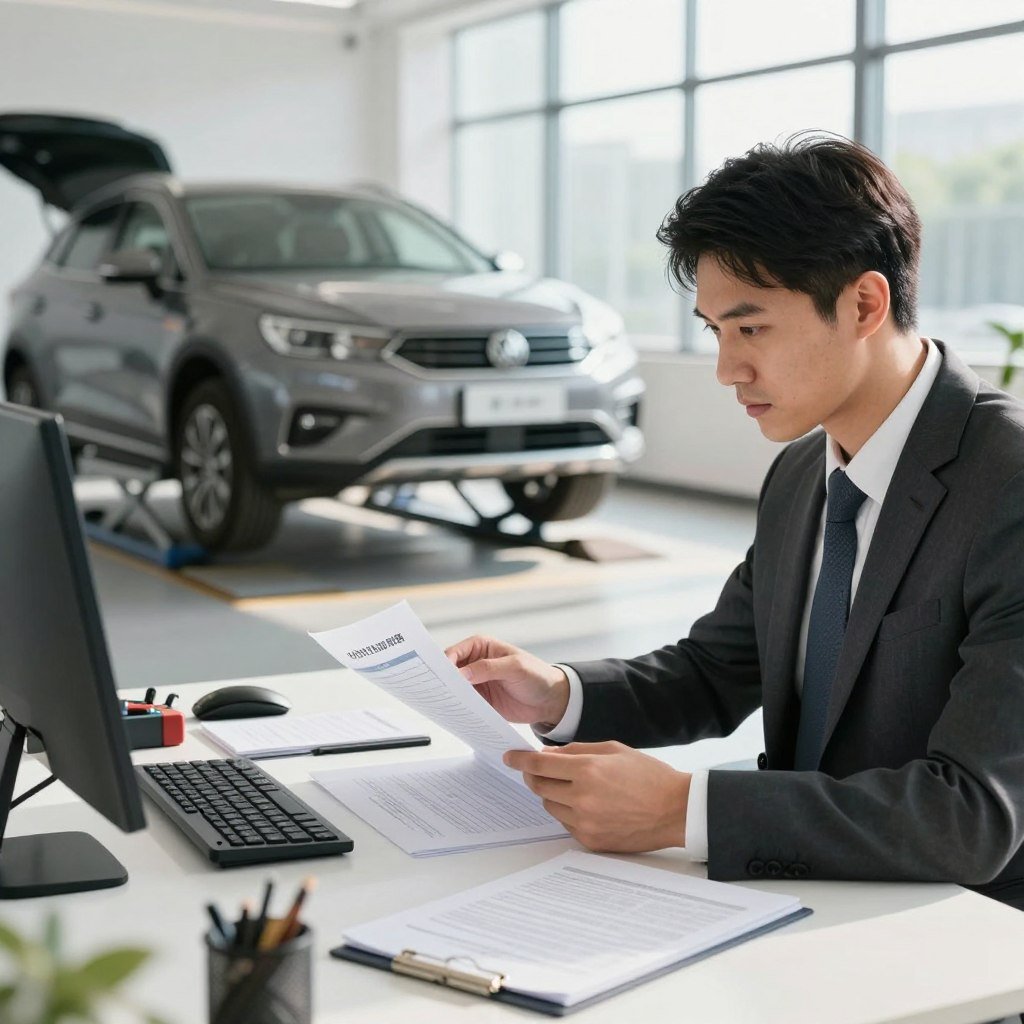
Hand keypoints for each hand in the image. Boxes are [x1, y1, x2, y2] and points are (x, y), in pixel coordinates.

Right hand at [446, 635, 569, 726]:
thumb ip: (489, 668)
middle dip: (443, 679)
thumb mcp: (515, 667)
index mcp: (482, 646)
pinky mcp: (480, 700)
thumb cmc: (537, 675)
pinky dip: (458, 707)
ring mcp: (476, 682)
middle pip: (450, 670)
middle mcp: (475, 663)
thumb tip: (463, 673)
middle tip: (437, 691)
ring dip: (449, 695)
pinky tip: (455, 713)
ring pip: (454, 688)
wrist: (550, 700)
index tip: (440, 676)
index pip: (456, 652)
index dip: (445, 662)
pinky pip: (463, 703)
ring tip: (443, 705)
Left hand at [505, 741, 690, 852]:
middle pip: (539, 787)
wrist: (675, 810)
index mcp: (588, 770)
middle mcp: (583, 798)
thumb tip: (547, 755)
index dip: (520, 760)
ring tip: (574, 788)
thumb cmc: (648, 775)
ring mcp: (586, 822)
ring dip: (553, 794)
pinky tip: (587, 805)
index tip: (510, 757)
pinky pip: (565, 824)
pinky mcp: (591, 840)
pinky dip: (568, 812)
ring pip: (550, 806)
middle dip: (534, 776)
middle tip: (540, 770)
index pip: (539, 765)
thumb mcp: (612, 750)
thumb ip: (575, 751)